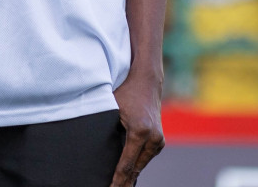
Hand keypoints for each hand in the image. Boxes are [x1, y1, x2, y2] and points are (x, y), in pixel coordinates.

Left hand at [110, 72, 164, 186]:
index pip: (125, 165)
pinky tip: (127, 174)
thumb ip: (107, 132)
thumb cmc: (126, 94)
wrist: (147, 81)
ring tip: (118, 185)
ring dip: (130, 175)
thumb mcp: (112, 111)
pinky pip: (146, 158)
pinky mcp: (160, 140)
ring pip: (141, 165)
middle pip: (135, 169)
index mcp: (140, 132)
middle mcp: (153, 138)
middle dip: (124, 183)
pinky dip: (137, 165)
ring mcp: (159, 139)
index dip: (117, 181)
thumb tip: (97, 155)